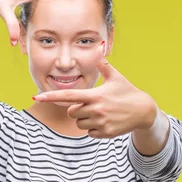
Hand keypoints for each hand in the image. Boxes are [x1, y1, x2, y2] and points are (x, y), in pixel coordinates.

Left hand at [33, 45, 158, 138]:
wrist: (144, 111)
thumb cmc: (127, 92)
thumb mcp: (116, 77)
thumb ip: (104, 65)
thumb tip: (100, 48)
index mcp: (95, 95)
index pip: (68, 96)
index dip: (51, 96)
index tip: (37, 97)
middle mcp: (96, 109)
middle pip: (72, 112)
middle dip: (78, 109)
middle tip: (92, 105)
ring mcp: (100, 122)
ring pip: (79, 123)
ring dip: (85, 119)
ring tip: (100, 113)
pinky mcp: (105, 133)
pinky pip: (89, 132)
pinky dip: (94, 128)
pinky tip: (105, 121)